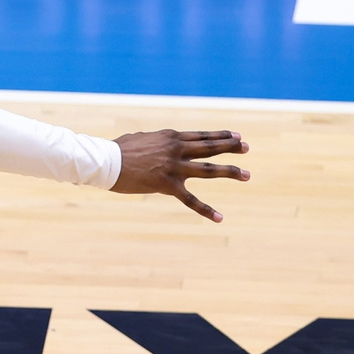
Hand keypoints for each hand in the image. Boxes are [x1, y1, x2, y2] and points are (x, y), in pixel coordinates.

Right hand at [111, 130, 249, 222]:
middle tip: (246, 147)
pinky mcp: (167, 185)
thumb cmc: (119, 149)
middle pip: (210, 148)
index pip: (202, 136)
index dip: (220, 135)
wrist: (106, 161)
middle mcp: (176, 149)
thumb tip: (162, 144)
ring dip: (230, 172)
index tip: (236, 135)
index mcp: (171, 137)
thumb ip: (158, 142)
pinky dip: (206, 210)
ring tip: (247, 175)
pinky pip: (190, 200)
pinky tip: (220, 218)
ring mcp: (174, 167)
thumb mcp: (143, 138)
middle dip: (231, 147)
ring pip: (208, 170)